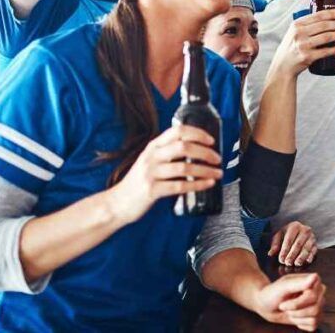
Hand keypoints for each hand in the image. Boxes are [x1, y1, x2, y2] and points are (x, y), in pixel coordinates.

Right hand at [104, 125, 221, 224]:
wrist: (117, 203)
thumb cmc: (138, 181)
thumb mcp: (150, 160)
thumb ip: (167, 152)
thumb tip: (196, 149)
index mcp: (153, 146)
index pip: (178, 131)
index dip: (197, 133)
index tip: (211, 140)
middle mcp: (152, 156)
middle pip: (184, 147)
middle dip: (205, 152)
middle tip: (218, 159)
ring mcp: (151, 173)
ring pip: (184, 168)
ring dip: (205, 170)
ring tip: (217, 173)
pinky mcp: (152, 190)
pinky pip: (180, 186)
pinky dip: (197, 185)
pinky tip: (208, 184)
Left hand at [250, 273, 325, 331]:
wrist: (267, 305)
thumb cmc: (274, 293)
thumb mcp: (283, 287)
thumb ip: (299, 283)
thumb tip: (315, 276)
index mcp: (314, 281)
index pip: (313, 296)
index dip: (297, 303)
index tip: (284, 301)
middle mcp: (319, 292)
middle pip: (315, 309)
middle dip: (296, 311)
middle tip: (284, 306)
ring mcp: (318, 304)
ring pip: (314, 318)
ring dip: (297, 317)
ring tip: (289, 311)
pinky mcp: (315, 316)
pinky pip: (313, 325)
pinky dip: (300, 323)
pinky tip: (294, 316)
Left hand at [268, 221, 317, 266]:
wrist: (299, 231)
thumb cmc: (287, 234)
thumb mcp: (279, 236)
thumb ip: (275, 245)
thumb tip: (270, 253)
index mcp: (294, 226)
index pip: (289, 239)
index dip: (285, 250)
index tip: (281, 259)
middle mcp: (305, 230)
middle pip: (298, 244)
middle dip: (292, 254)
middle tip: (287, 263)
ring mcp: (311, 237)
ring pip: (307, 247)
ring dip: (302, 256)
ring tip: (296, 263)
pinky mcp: (315, 244)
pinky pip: (314, 250)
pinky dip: (311, 256)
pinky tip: (307, 261)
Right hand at [273, 9, 334, 76]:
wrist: (283, 66)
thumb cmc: (292, 47)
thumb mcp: (294, 32)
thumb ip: (306, 25)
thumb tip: (328, 19)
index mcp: (297, 24)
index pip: (318, 15)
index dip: (332, 13)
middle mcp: (299, 33)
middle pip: (324, 25)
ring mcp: (303, 45)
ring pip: (326, 37)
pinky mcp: (307, 57)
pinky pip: (326, 52)